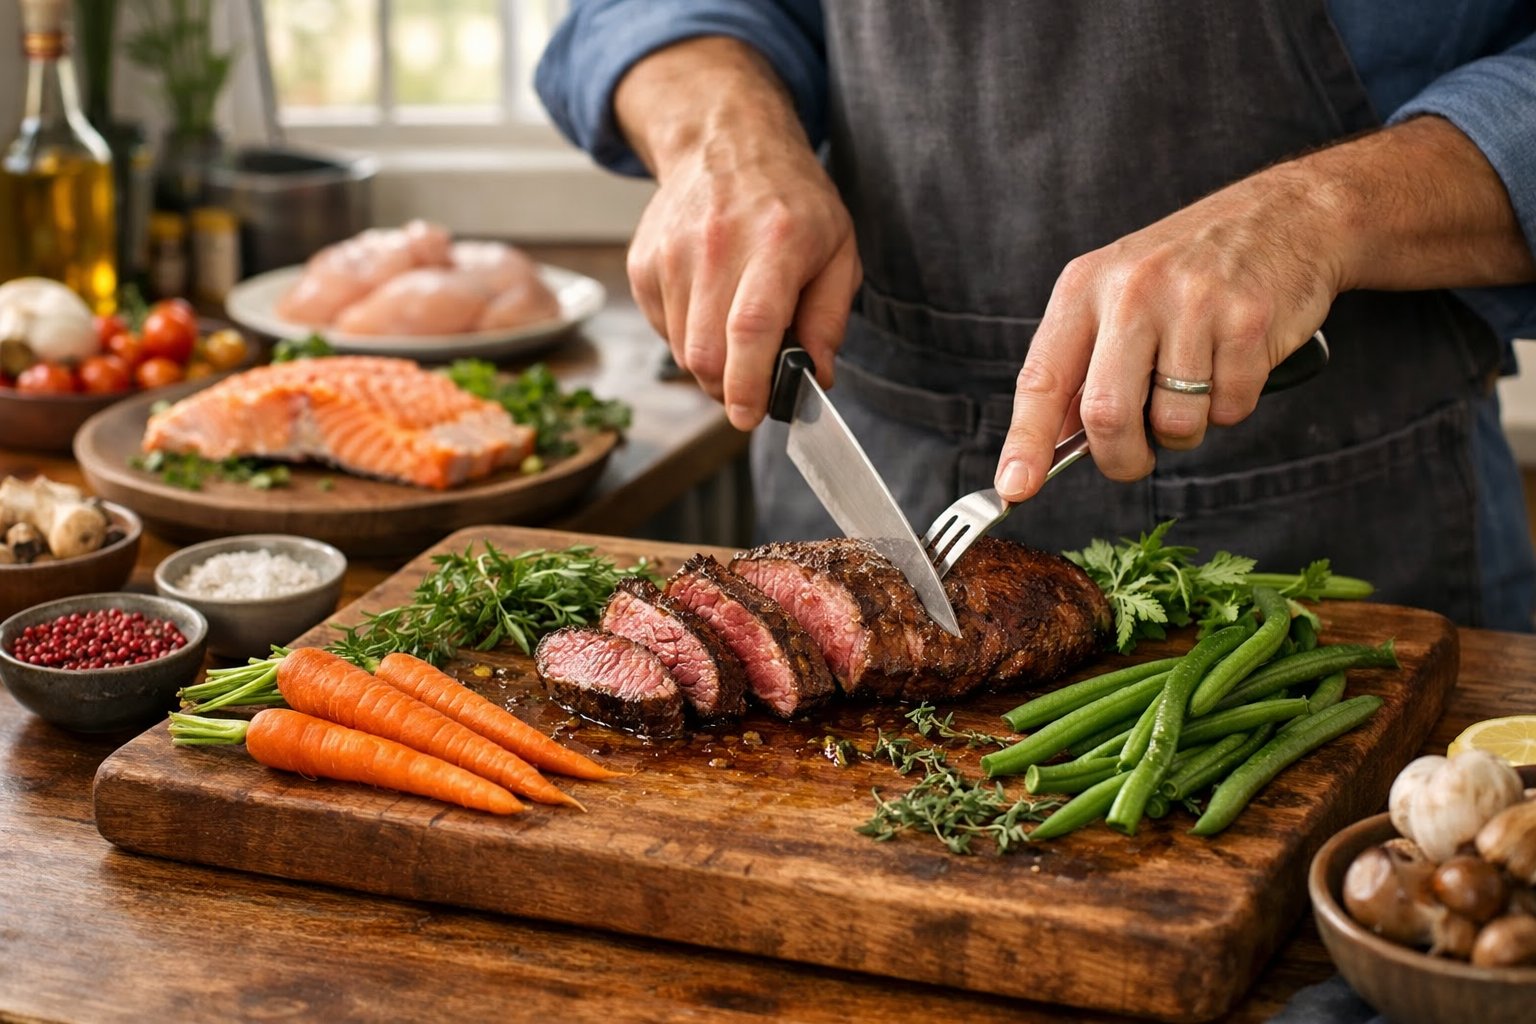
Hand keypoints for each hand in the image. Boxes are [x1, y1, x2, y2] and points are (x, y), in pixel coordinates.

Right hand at [617, 38, 860, 430]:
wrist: (726, 141)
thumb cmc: (791, 200)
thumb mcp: (838, 249)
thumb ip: (830, 318)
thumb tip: (817, 375)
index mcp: (775, 242)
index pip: (750, 327)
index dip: (747, 383)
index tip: (750, 415)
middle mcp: (716, 246)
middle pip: (705, 351)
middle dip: (729, 389)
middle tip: (753, 387)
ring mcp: (671, 253)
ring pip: (681, 349)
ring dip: (711, 363)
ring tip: (737, 335)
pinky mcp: (643, 262)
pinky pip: (663, 329)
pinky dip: (688, 337)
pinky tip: (711, 308)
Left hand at [994, 166, 1342, 500]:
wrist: (1287, 214)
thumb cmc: (1189, 270)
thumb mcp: (1117, 294)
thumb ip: (1085, 363)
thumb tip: (1056, 445)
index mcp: (1084, 288)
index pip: (1041, 378)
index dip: (1025, 442)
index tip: (1013, 487)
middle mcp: (1132, 291)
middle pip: (1107, 415)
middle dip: (1120, 458)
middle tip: (1134, 460)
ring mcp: (1192, 303)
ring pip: (1176, 423)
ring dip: (1185, 431)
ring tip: (1195, 384)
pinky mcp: (1248, 320)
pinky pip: (1230, 409)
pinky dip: (1231, 405)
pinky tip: (1233, 362)